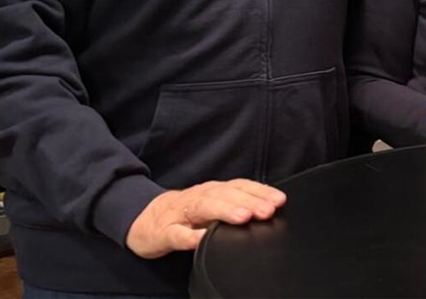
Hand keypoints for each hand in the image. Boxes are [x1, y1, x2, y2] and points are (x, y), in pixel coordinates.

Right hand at [125, 179, 285, 258]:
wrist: (145, 220)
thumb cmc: (187, 213)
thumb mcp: (213, 205)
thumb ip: (237, 204)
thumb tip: (269, 208)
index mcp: (214, 191)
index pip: (240, 186)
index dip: (260, 192)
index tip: (279, 200)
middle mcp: (200, 197)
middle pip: (225, 195)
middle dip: (248, 202)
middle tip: (267, 211)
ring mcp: (182, 213)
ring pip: (204, 208)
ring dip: (225, 211)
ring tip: (243, 218)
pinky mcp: (165, 232)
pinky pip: (177, 234)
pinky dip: (190, 236)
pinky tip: (201, 239)